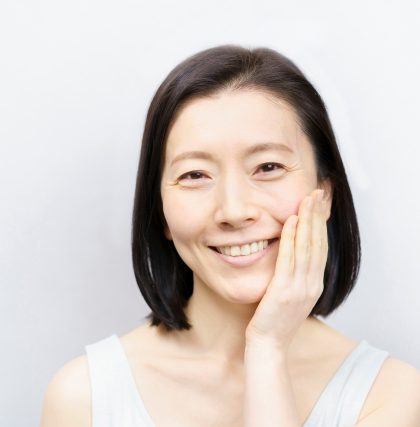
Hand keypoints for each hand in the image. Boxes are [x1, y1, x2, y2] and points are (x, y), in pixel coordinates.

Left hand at [245, 188, 328, 352]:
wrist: (268, 345)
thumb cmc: (275, 320)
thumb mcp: (292, 296)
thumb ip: (295, 276)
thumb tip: (293, 255)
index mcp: (314, 284)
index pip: (320, 247)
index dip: (320, 224)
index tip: (319, 204)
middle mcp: (312, 283)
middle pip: (317, 242)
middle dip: (317, 215)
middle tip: (317, 193)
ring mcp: (300, 287)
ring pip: (307, 247)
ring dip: (307, 220)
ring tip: (307, 199)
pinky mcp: (285, 290)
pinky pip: (289, 258)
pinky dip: (291, 238)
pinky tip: (290, 221)